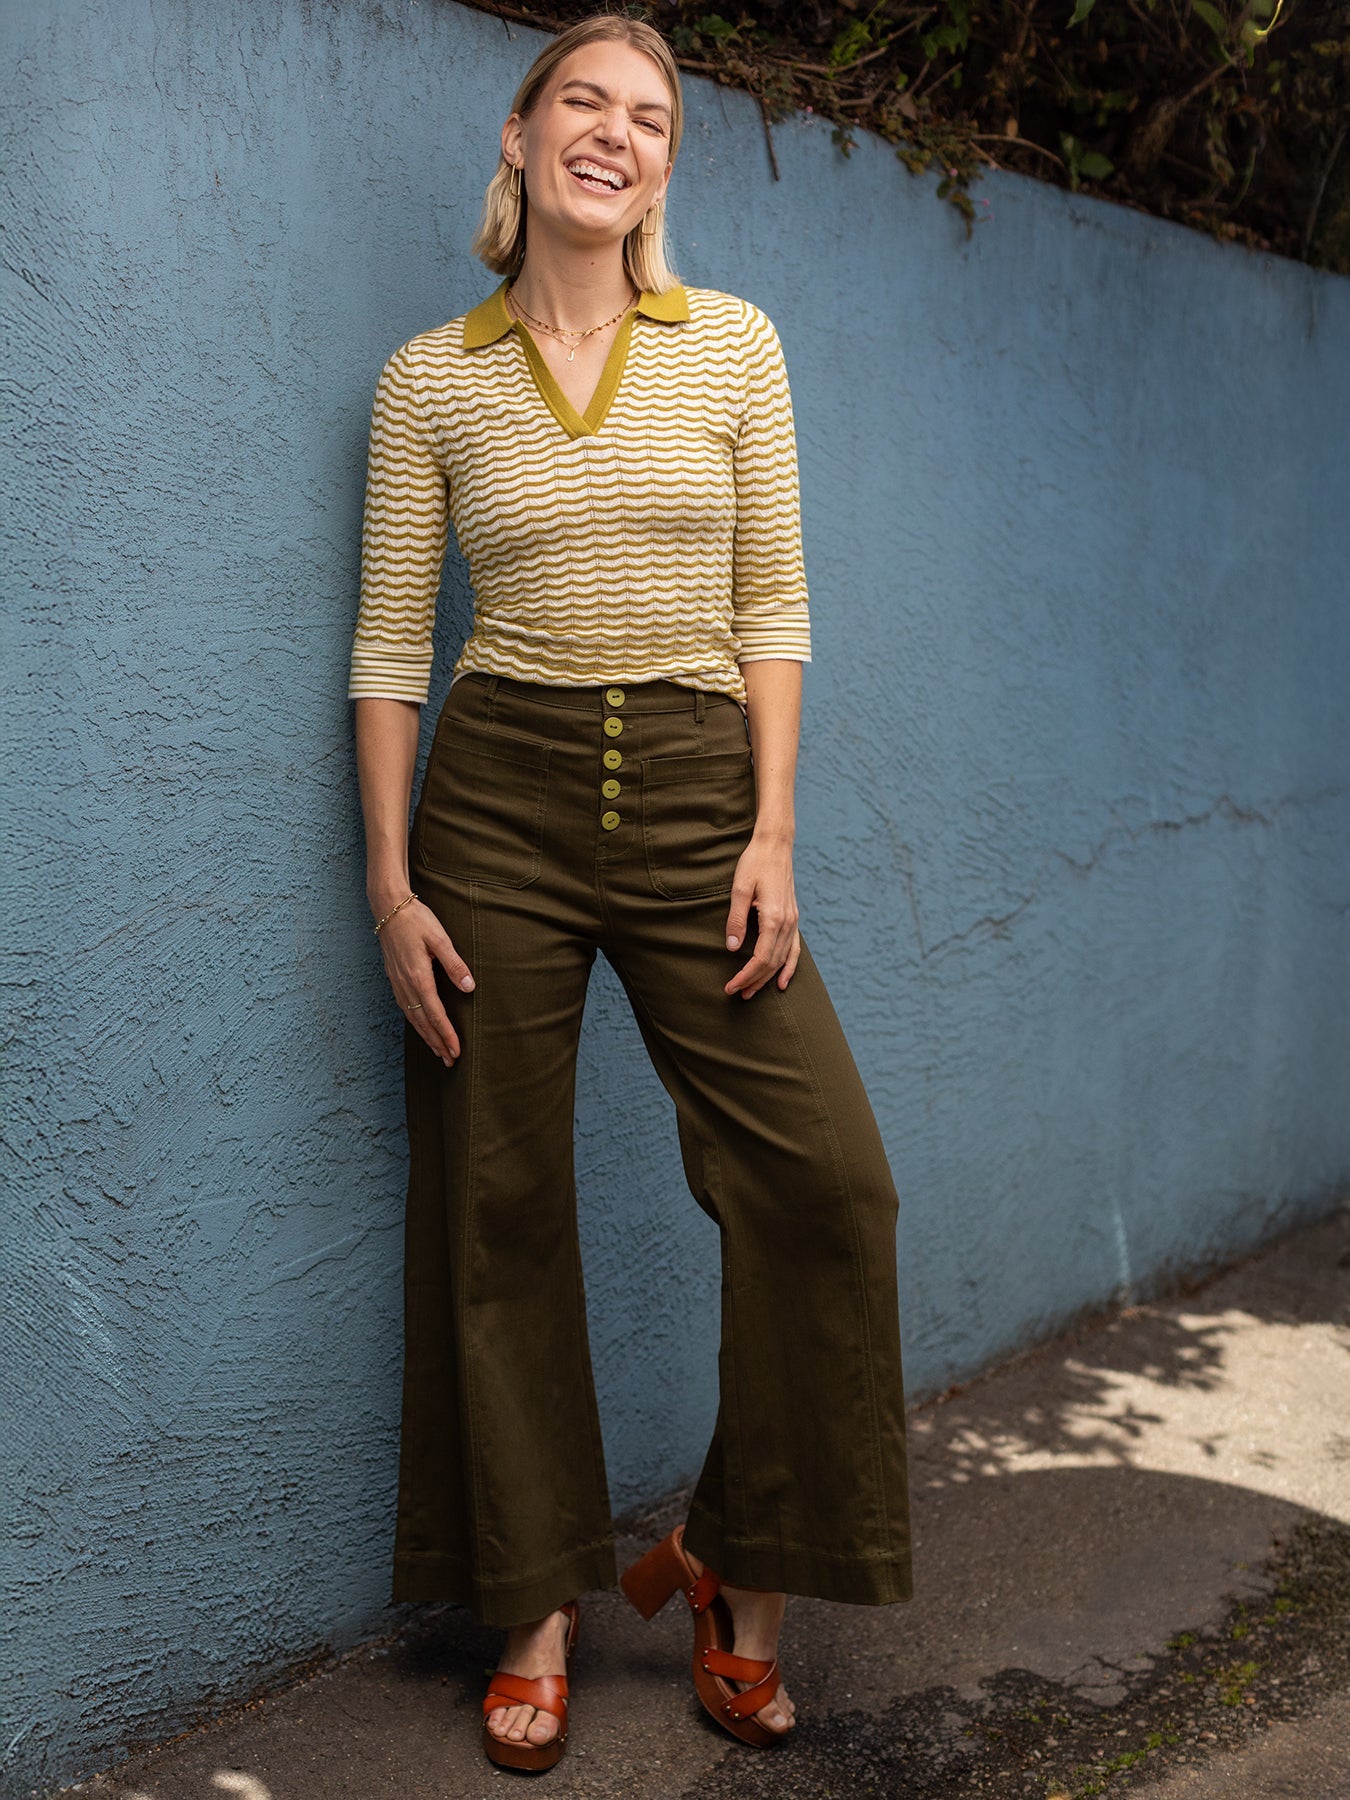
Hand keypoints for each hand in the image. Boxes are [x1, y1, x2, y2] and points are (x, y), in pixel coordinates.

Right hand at [376, 899, 473, 1065]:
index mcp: (418, 977)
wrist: (388, 908)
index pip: (435, 1014)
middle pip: (423, 1022)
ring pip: (412, 1017)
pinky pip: (405, 1008)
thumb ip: (454, 964)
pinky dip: (415, 1023)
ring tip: (438, 1051)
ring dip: (426, 1036)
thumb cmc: (416, 920)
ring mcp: (397, 983)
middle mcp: (405, 985)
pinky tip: (421, 1027)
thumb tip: (469, 987)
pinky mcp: (394, 978)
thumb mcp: (440, 938)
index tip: (456, 1051)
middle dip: (437, 1043)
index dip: (446, 1035)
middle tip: (450, 1060)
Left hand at [723, 835, 800, 999]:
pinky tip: (782, 981)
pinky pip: (794, 949)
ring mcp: (793, 921)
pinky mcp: (793, 918)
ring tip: (752, 992)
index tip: (731, 986)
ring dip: (768, 978)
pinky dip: (789, 967)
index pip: (761, 958)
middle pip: (772, 963)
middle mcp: (787, 923)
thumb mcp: (739, 889)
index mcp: (774, 917)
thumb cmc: (755, 864)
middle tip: (737, 994)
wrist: (775, 846)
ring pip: (783, 959)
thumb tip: (731, 948)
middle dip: (754, 981)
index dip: (746, 976)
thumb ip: (736, 919)